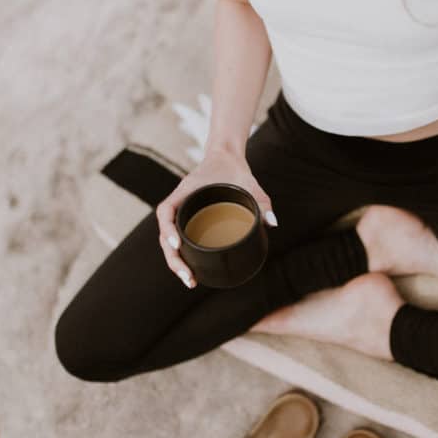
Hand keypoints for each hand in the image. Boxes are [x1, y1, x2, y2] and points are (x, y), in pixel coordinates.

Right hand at [155, 148, 277, 287]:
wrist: (227, 157)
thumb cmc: (235, 168)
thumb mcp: (249, 183)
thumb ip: (261, 200)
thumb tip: (272, 223)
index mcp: (186, 191)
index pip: (166, 211)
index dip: (168, 229)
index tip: (177, 244)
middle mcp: (180, 203)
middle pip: (165, 234)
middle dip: (173, 258)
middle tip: (188, 278)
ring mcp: (184, 211)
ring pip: (170, 240)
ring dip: (176, 261)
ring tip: (190, 280)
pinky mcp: (191, 218)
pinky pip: (181, 237)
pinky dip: (183, 254)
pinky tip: (191, 269)